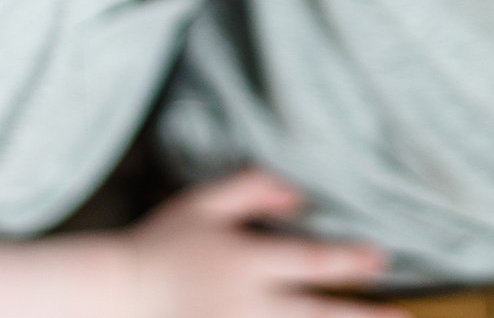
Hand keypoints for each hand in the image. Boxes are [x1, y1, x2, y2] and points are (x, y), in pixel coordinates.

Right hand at [124, 172, 402, 317]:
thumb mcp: (202, 203)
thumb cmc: (158, 246)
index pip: (310, 261)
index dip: (349, 261)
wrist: (113, 295)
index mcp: (245, 262)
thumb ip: (252, 189)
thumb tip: (300, 196)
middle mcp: (246, 306)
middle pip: (317, 315)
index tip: (381, 261)